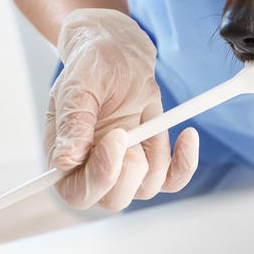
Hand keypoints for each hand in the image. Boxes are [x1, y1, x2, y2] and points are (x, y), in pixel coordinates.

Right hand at [46, 8, 198, 209]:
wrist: (118, 53)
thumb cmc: (92, 66)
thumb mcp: (78, 84)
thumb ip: (73, 120)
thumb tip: (65, 160)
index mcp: (66, 157)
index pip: (78, 193)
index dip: (100, 176)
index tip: (118, 137)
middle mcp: (94, 168)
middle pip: (114, 200)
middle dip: (130, 170)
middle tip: (131, 130)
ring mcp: (125, 166)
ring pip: (145, 188)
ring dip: (156, 155)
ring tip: (147, 114)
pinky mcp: (152, 158)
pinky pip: (172, 180)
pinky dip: (185, 164)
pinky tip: (187, 135)